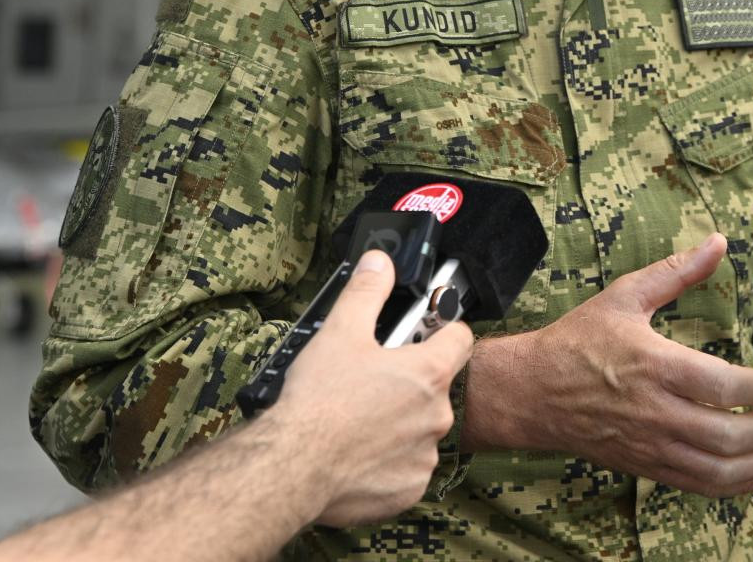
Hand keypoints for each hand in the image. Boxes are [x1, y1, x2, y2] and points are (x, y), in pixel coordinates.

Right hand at [267, 249, 473, 526]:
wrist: (292, 469)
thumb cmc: (317, 402)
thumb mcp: (340, 331)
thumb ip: (367, 291)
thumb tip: (380, 262)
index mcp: (428, 374)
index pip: (460, 338)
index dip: (442, 329)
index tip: (423, 331)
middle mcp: (436, 416)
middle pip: (435, 387)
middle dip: (409, 382)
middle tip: (371, 381)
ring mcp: (424, 456)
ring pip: (419, 430)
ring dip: (399, 424)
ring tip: (358, 421)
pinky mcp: (407, 490)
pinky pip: (406, 469)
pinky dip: (388, 463)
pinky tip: (357, 455)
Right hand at [466, 233, 752, 497]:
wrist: (531, 393)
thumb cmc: (577, 342)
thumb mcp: (625, 296)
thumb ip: (676, 270)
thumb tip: (719, 242)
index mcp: (655, 366)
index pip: (725, 386)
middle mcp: (656, 413)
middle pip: (729, 435)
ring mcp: (651, 446)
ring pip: (719, 470)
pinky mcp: (647, 467)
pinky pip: (701, 488)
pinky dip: (738, 485)